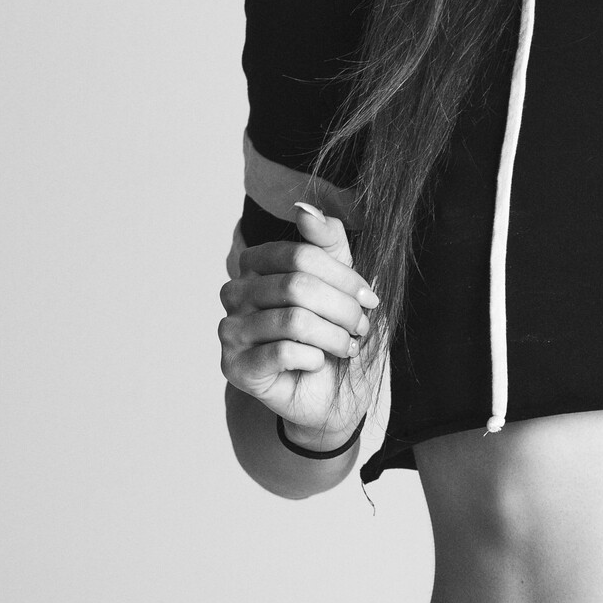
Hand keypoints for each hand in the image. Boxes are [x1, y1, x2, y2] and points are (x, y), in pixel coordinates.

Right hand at [219, 203, 381, 446]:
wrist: (332, 395)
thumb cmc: (334, 333)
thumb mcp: (341, 283)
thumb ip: (327, 244)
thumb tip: (304, 208)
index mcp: (257, 265)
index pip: (300, 255)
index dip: (343, 276)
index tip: (371, 298)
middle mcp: (235, 293)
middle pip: (297, 286)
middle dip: (343, 308)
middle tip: (362, 327)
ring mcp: (230, 330)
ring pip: (293, 320)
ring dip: (333, 336)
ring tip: (347, 347)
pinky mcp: (234, 367)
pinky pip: (281, 353)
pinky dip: (312, 358)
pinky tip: (318, 363)